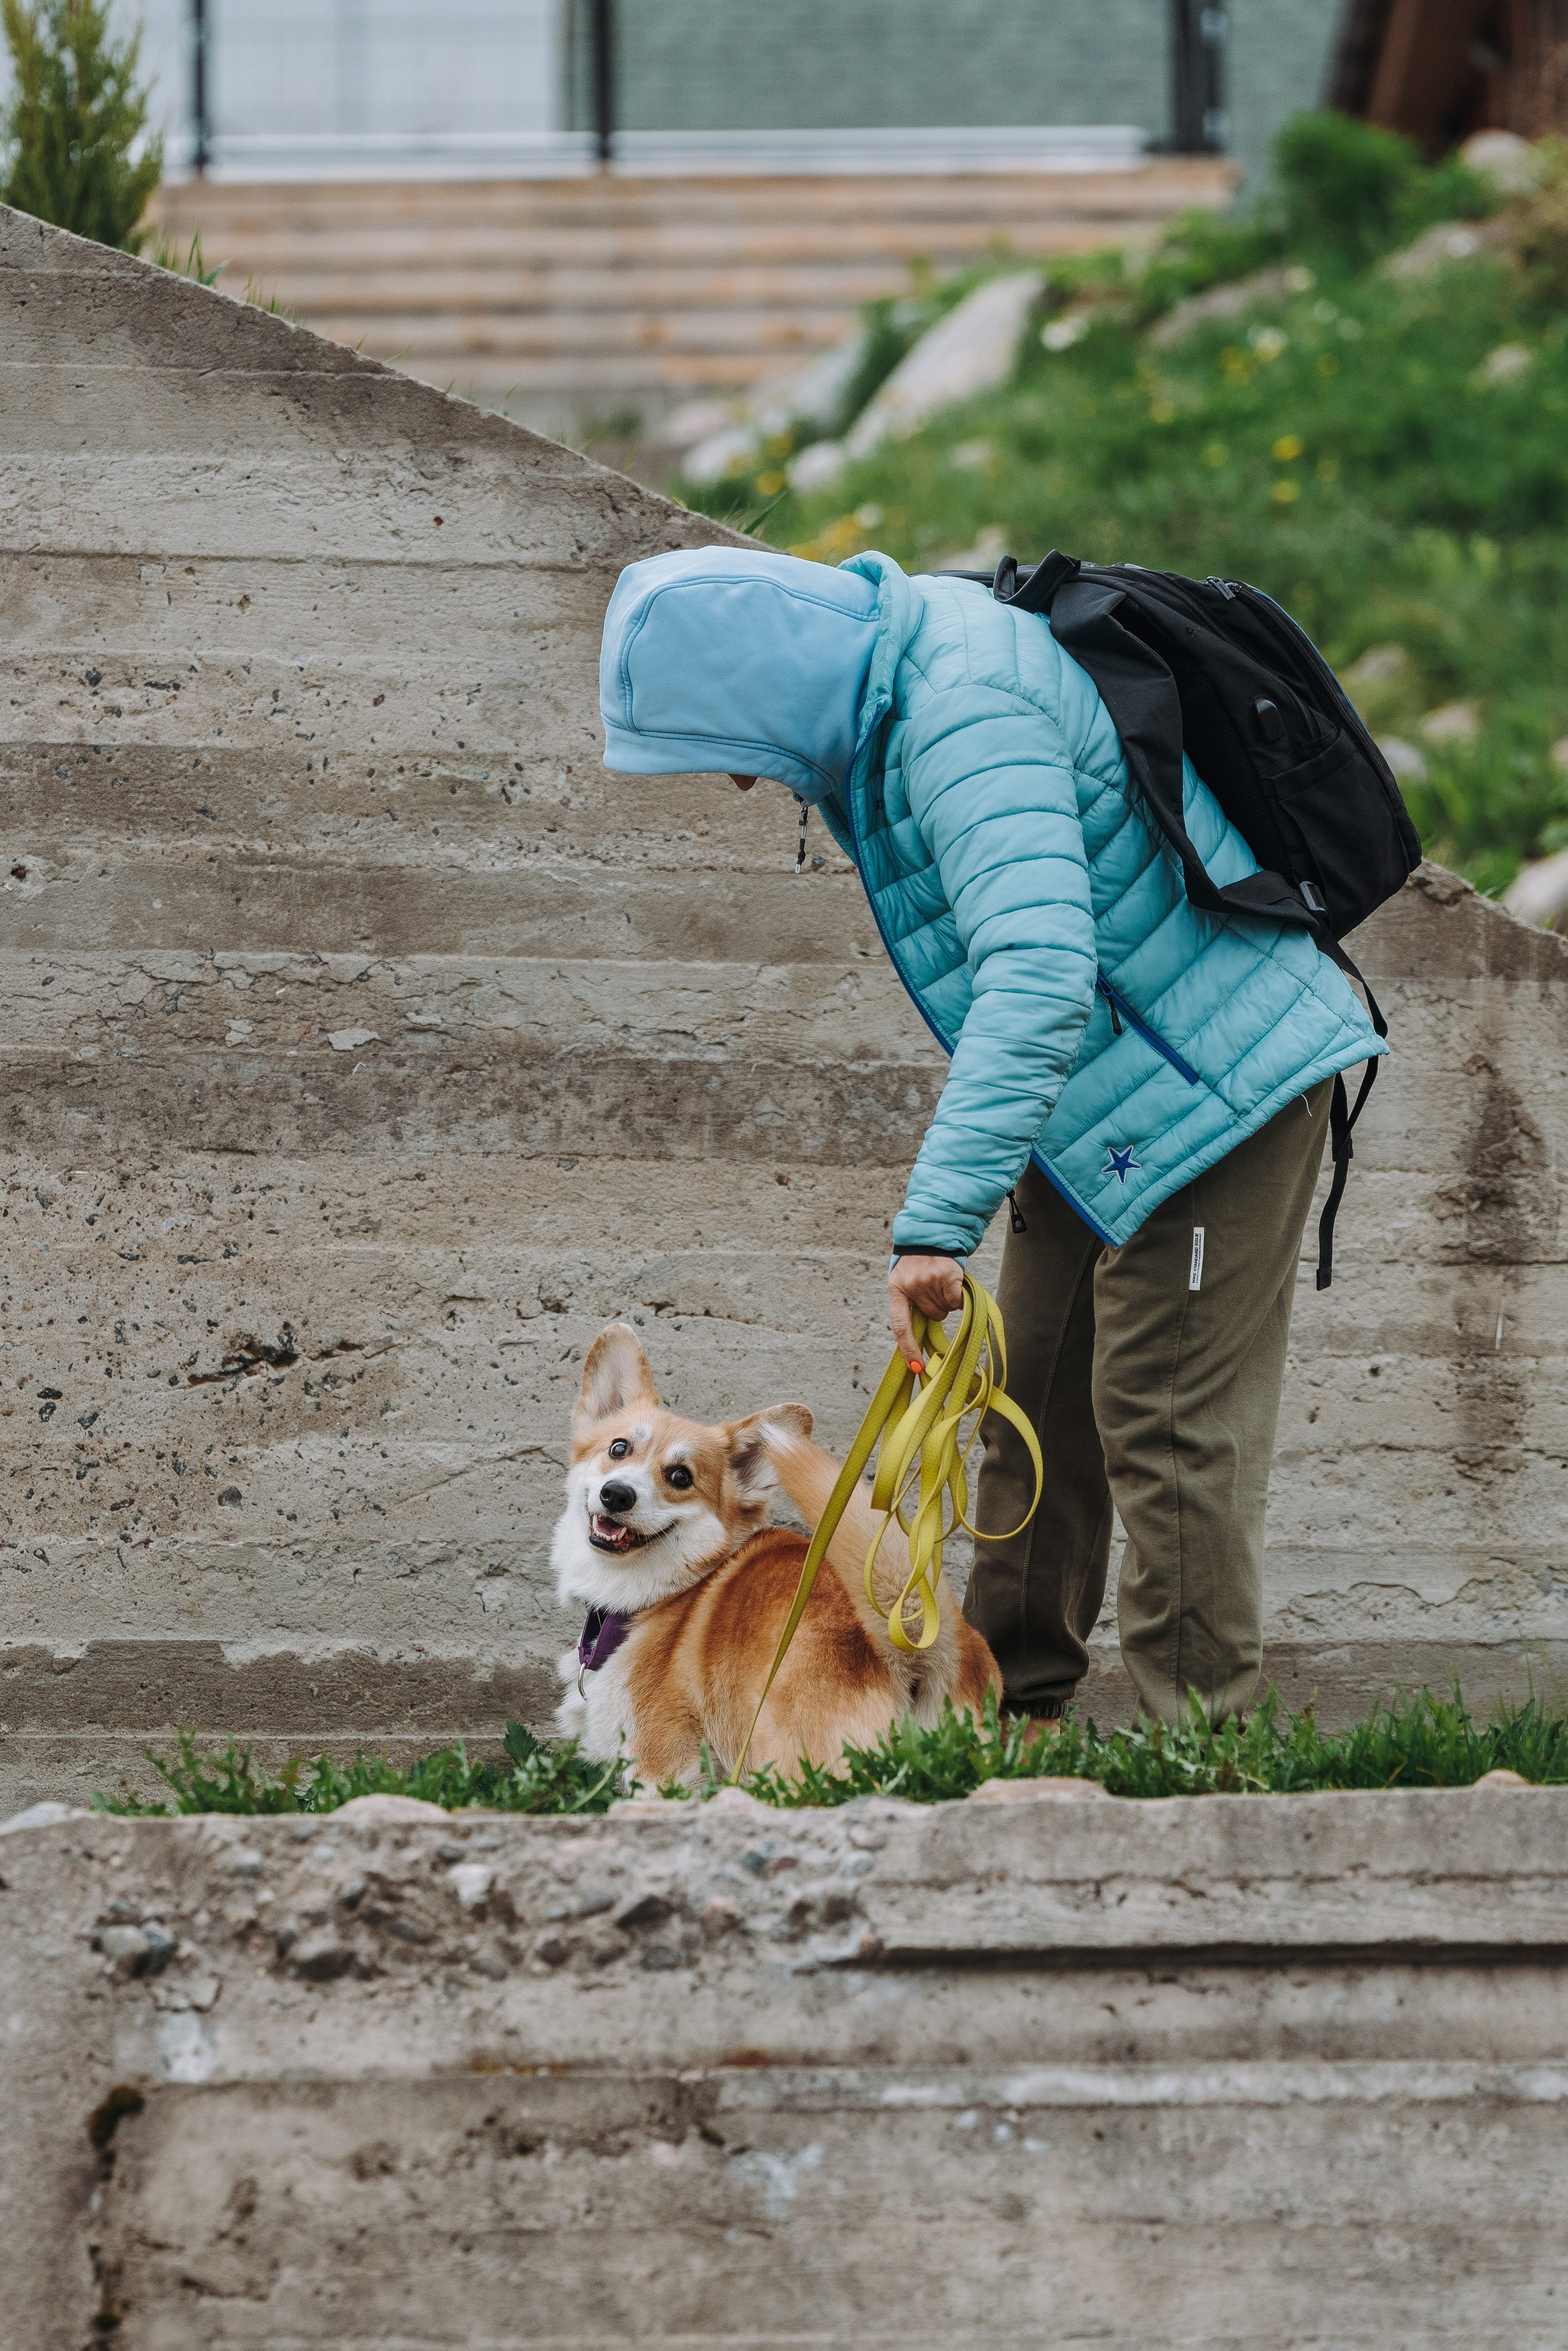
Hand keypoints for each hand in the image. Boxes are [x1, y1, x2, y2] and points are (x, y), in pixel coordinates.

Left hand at [888, 1254, 964, 1368]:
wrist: (932, 1235)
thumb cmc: (917, 1264)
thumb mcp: (905, 1281)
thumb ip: (910, 1304)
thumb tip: (922, 1338)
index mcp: (896, 1289)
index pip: (900, 1326)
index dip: (909, 1349)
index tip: (918, 1368)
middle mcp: (911, 1286)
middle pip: (933, 1317)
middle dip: (937, 1309)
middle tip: (935, 1290)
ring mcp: (929, 1281)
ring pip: (946, 1310)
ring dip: (948, 1301)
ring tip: (942, 1283)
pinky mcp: (947, 1276)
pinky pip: (957, 1301)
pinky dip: (959, 1297)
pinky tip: (953, 1283)